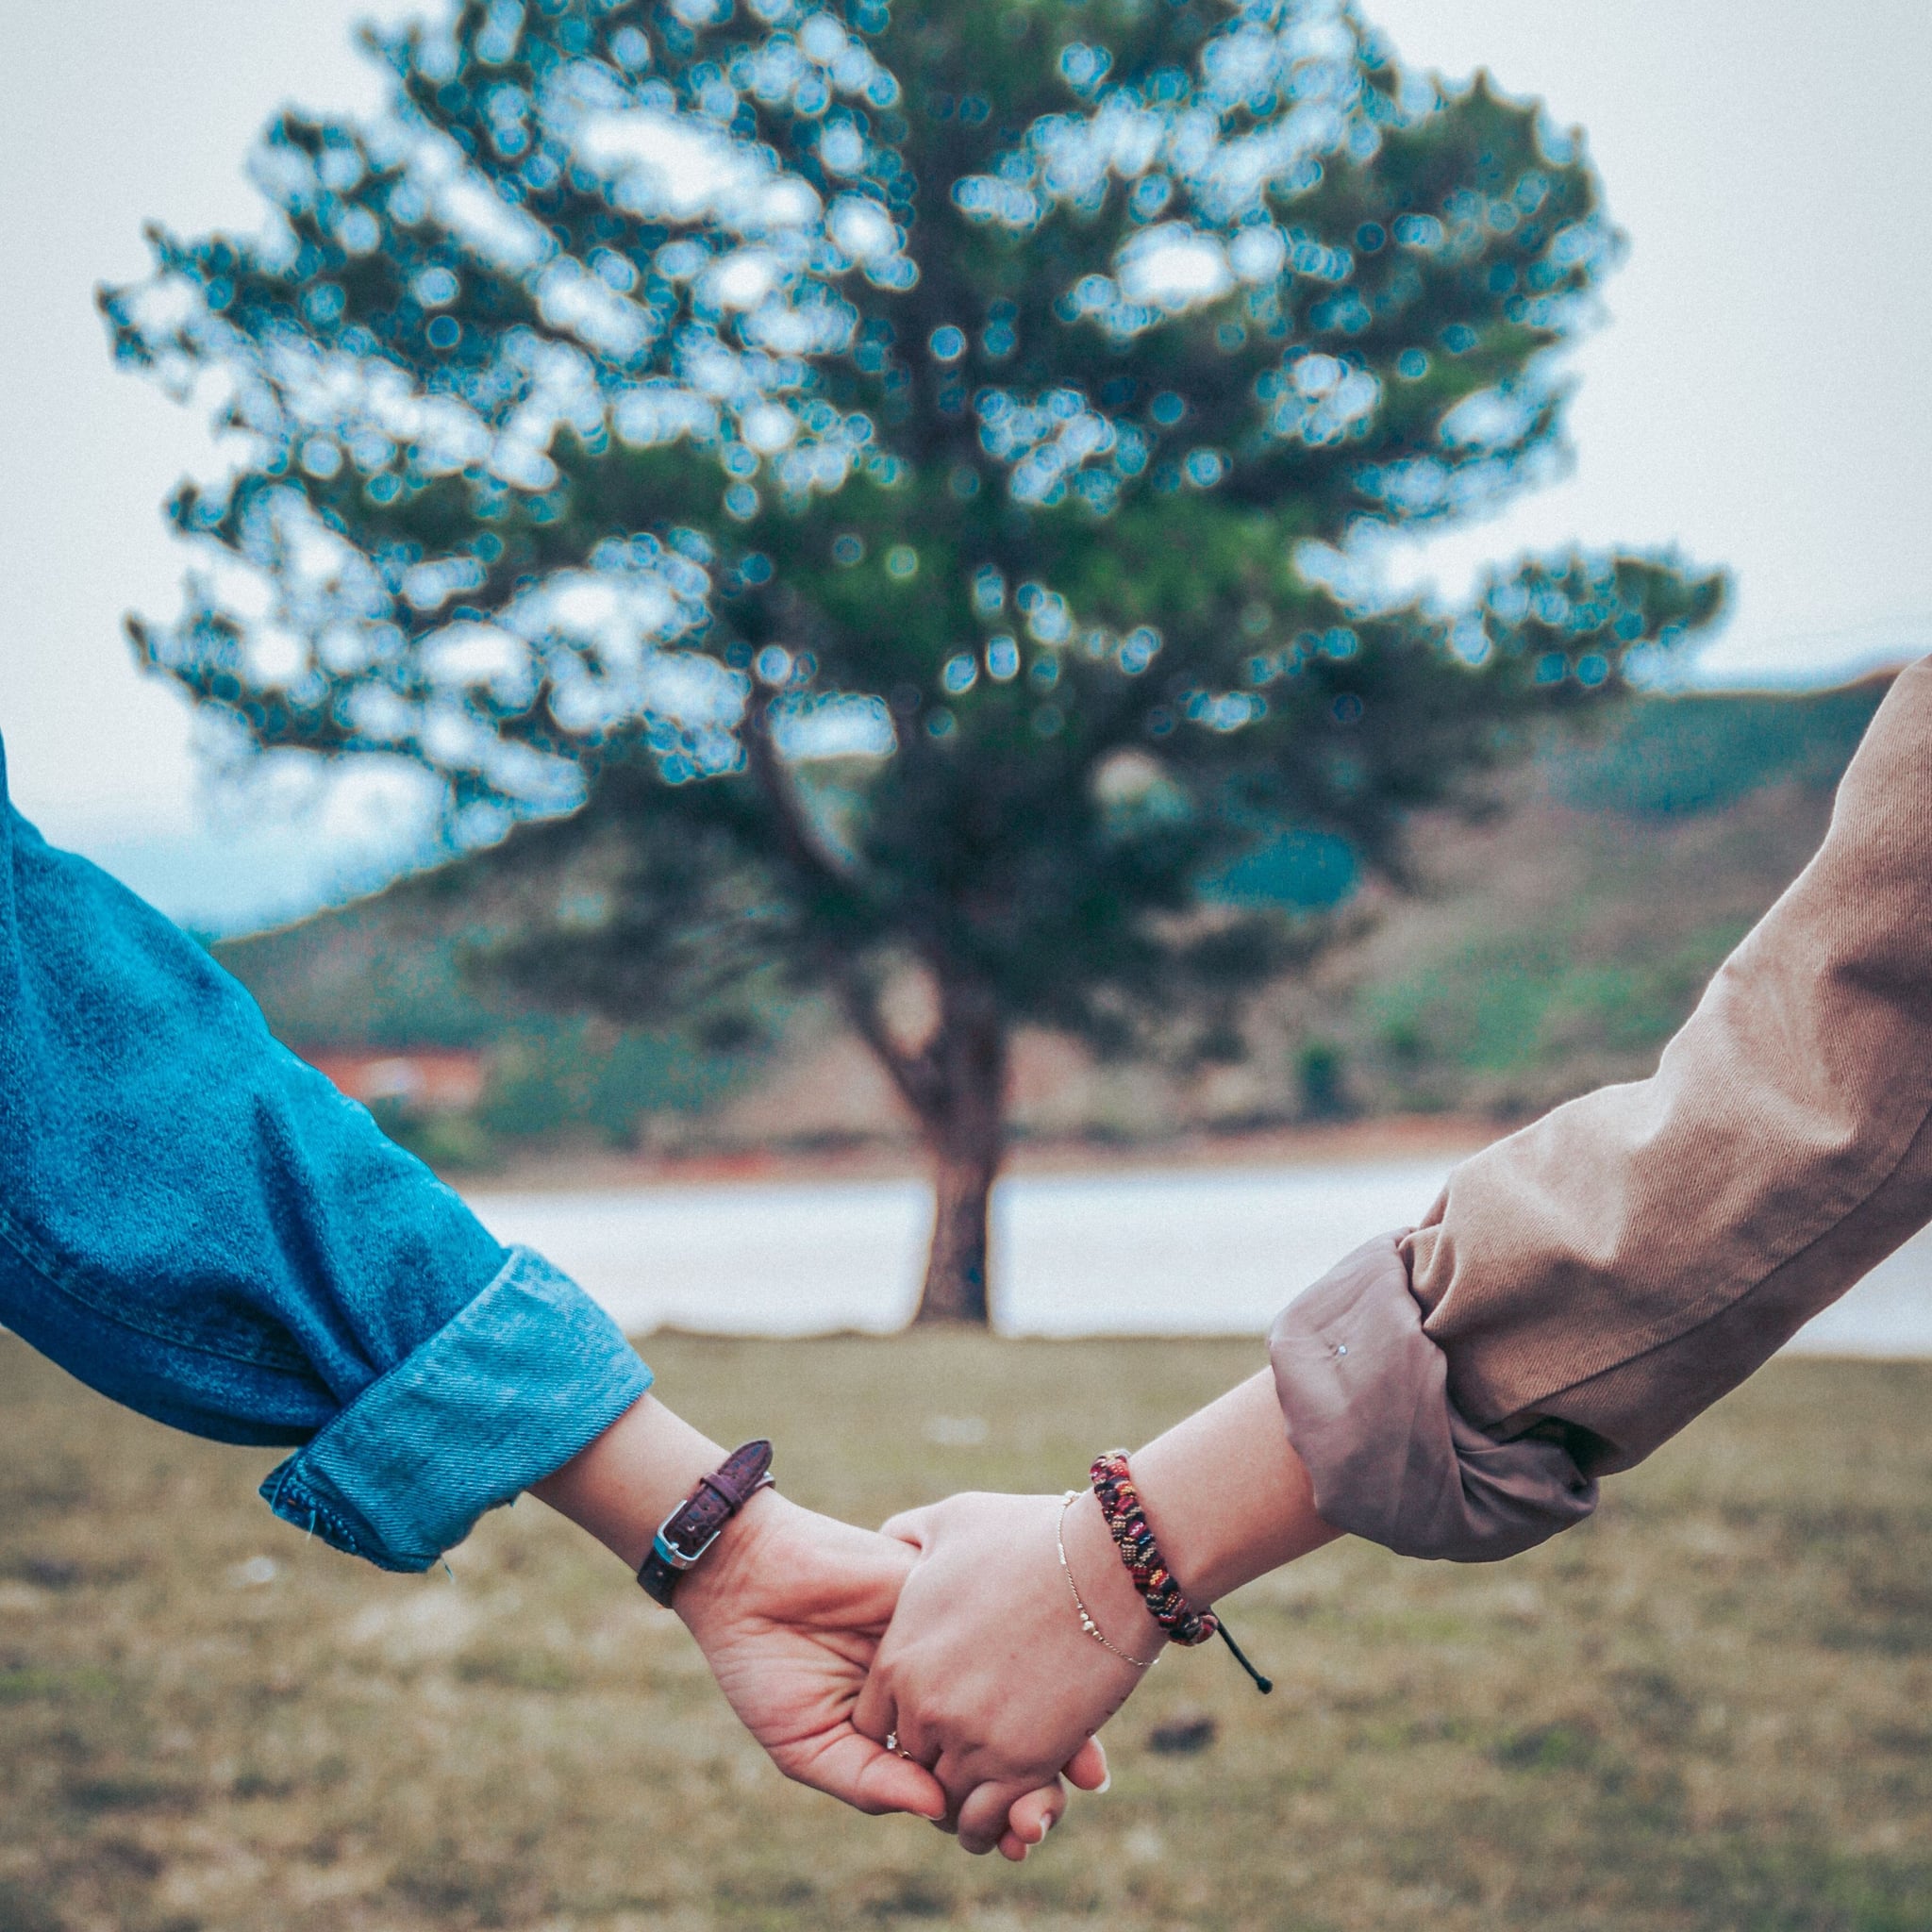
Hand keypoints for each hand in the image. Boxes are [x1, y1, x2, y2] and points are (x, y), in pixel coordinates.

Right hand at [675, 1489, 1095, 1850]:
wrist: (749, 1578)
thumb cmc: (765, 1667)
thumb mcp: (808, 1744)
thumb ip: (868, 1780)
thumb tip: (938, 1810)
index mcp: (908, 1728)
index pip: (966, 1778)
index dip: (997, 1813)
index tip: (1022, 1840)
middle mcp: (940, 1684)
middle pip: (1005, 1738)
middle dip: (1036, 1781)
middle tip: (1047, 1815)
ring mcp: (951, 1639)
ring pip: (1020, 1686)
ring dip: (1055, 1731)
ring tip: (1076, 1775)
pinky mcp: (950, 1593)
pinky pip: (1005, 1627)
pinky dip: (1037, 1661)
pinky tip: (1056, 1698)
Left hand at [859, 1489, 1162, 1853]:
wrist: (1107, 1561)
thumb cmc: (1032, 1535)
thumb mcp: (952, 1521)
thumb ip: (908, 1536)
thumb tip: (893, 1541)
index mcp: (898, 1657)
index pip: (872, 1725)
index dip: (901, 1725)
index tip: (934, 1718)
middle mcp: (923, 1706)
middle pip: (910, 1765)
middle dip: (935, 1762)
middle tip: (967, 1759)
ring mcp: (970, 1738)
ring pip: (946, 1802)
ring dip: (965, 1803)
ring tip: (991, 1794)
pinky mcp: (1021, 1764)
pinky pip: (986, 1820)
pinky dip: (996, 1825)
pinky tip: (1015, 1812)